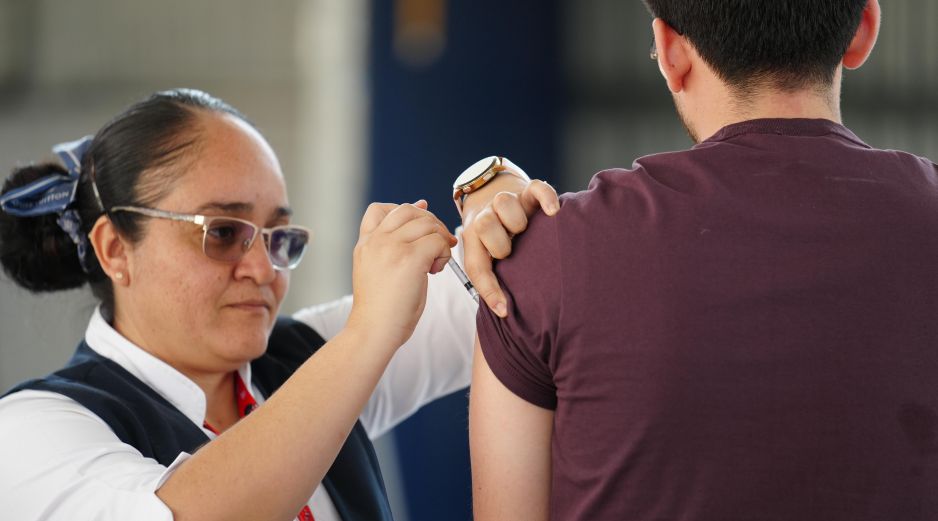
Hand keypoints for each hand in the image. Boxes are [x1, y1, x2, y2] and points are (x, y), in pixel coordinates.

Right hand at [347, 200, 456, 347]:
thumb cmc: (381, 308)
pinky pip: (437, 241)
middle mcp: (376, 240)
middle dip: (429, 223)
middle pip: (408, 210)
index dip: (405, 211)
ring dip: (439, 239)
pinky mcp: (409, 259)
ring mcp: (391, 247)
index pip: (380, 208)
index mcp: (365, 243)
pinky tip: (435, 271)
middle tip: (437, 246)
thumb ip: (392, 248)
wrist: (373, 331)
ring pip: (427, 224)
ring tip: (436, 262)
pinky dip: (444, 253)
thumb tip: (418, 219)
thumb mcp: (377, 270)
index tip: (421, 225)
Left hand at [460, 176, 558, 316]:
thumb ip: (490, 278)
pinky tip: (554, 212)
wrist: (490, 190)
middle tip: (511, 252)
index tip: (504, 310)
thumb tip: (504, 311)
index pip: (476, 266)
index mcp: (474, 238)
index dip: (489, 290)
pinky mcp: (528, 190)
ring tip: (525, 231)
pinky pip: (537, 189)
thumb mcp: (484, 254)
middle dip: (500, 245)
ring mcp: (508, 201)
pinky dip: (546, 199)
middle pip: (485, 225)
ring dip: (516, 222)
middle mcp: (488, 217)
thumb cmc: (491, 234)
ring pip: (505, 204)